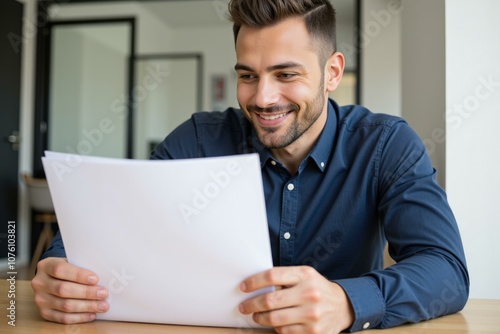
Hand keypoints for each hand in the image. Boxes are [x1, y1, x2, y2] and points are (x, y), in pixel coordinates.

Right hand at [31, 257, 108, 323]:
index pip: (60, 270)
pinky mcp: (44, 313)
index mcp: (46, 266)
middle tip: (103, 294)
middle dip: (86, 293)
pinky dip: (79, 317)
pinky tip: (92, 314)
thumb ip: (83, 266)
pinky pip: (63, 318)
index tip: (95, 279)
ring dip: (86, 306)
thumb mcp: (72, 262)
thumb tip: (105, 277)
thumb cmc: (68, 269)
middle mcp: (39, 283)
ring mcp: (40, 299)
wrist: (52, 278)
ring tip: (102, 306)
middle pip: (63, 289)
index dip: (78, 275)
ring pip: (64, 305)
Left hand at [239, 266, 353, 333]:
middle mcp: (309, 293)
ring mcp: (312, 314)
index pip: (272, 276)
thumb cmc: (316, 288)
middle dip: (252, 304)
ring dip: (260, 318)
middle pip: (270, 300)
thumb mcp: (304, 275)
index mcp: (305, 275)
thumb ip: (284, 278)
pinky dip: (275, 328)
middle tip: (244, 306)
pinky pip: (285, 331)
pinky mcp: (313, 331)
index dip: (254, 282)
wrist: (342, 306)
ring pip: (275, 319)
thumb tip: (255, 285)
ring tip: (256, 316)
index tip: (243, 287)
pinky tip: (274, 323)